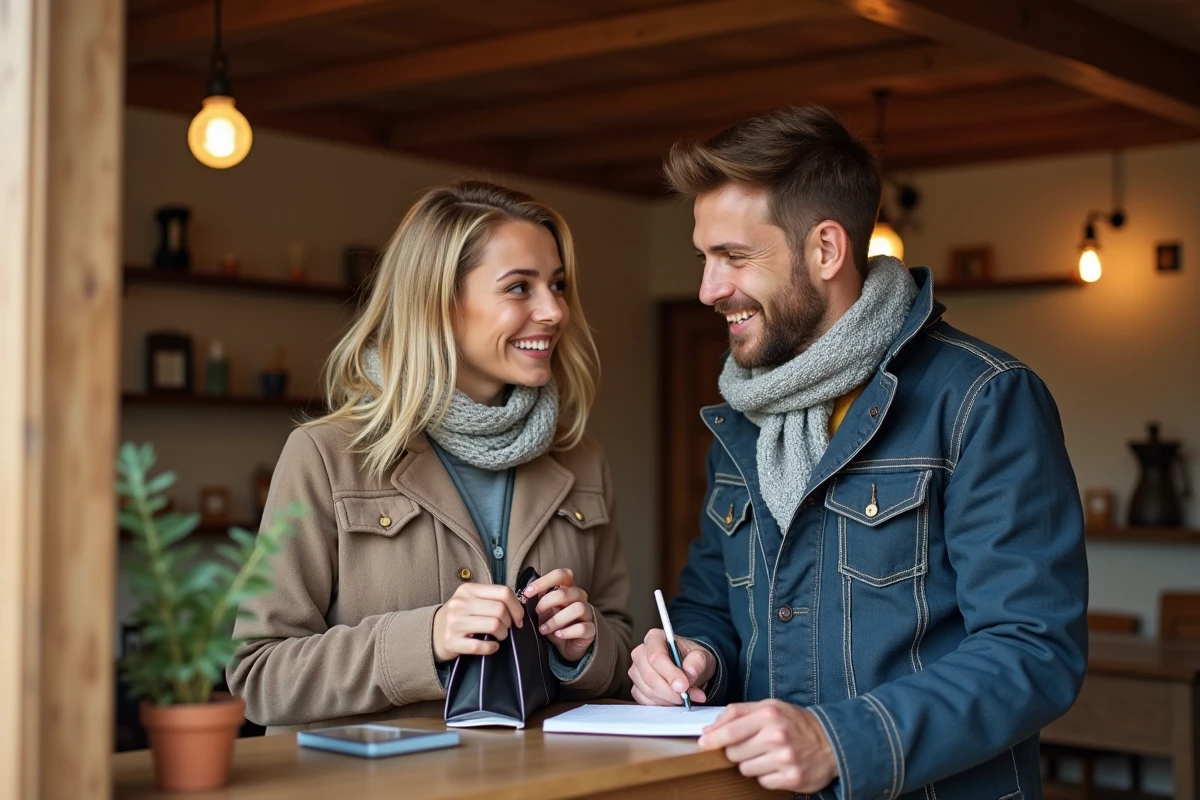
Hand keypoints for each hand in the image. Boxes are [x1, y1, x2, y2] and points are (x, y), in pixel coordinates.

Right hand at [431, 582, 523, 662]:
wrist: (432, 633)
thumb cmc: (459, 616)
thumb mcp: (471, 600)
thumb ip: (492, 599)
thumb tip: (519, 607)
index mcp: (468, 590)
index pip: (503, 592)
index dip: (517, 606)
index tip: (519, 618)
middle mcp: (460, 603)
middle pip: (500, 610)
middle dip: (510, 622)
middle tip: (507, 628)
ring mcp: (454, 623)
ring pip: (494, 626)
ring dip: (503, 634)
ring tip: (499, 636)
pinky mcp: (452, 641)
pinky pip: (481, 646)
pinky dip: (492, 648)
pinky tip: (492, 646)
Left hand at [522, 568, 594, 662]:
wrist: (570, 645)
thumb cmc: (556, 624)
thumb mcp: (545, 612)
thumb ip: (539, 603)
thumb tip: (525, 598)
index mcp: (568, 589)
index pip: (561, 575)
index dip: (543, 581)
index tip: (527, 593)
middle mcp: (580, 598)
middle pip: (566, 592)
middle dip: (546, 603)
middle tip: (536, 614)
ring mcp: (587, 613)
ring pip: (577, 608)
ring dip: (556, 620)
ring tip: (544, 629)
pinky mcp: (591, 629)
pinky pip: (582, 627)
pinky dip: (567, 632)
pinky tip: (557, 635)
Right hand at [628, 628, 715, 705]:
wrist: (689, 669)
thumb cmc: (692, 659)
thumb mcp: (702, 656)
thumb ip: (697, 662)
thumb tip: (689, 672)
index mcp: (654, 638)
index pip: (656, 656)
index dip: (670, 673)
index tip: (684, 686)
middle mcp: (640, 653)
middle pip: (649, 676)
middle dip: (670, 690)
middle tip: (688, 696)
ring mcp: (636, 671)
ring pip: (647, 690)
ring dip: (669, 699)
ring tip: (687, 698)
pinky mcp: (636, 687)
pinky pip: (645, 701)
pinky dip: (662, 704)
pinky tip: (675, 700)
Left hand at [698, 699, 837, 793]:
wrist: (832, 741)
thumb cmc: (796, 723)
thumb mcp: (770, 707)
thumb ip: (738, 713)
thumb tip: (709, 729)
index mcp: (769, 715)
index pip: (730, 730)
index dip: (713, 739)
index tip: (703, 743)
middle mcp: (777, 736)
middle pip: (734, 753)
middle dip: (736, 751)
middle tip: (751, 745)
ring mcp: (785, 759)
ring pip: (745, 769)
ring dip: (751, 764)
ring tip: (767, 755)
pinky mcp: (792, 778)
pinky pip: (762, 782)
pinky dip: (766, 776)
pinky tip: (777, 765)